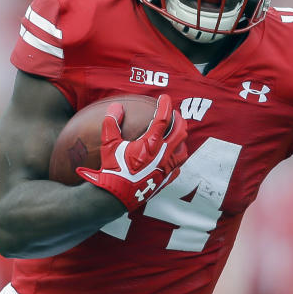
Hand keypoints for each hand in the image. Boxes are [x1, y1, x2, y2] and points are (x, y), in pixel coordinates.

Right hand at [76, 94, 187, 211]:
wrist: (117, 196)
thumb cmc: (113, 170)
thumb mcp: (109, 145)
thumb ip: (112, 123)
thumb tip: (116, 108)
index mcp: (151, 144)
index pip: (163, 119)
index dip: (165, 105)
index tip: (165, 97)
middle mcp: (163, 154)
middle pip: (180, 132)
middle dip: (179, 120)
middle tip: (174, 115)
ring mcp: (166, 168)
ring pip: (183, 150)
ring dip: (181, 139)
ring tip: (176, 134)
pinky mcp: (166, 180)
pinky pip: (178, 167)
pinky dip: (177, 158)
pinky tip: (172, 157)